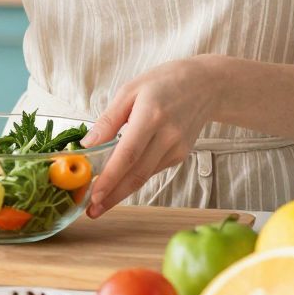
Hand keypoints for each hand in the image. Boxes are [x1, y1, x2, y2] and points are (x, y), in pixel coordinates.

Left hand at [81, 55, 222, 216]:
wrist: (205, 86)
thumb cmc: (164, 83)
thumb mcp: (129, 91)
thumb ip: (108, 120)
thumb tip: (88, 145)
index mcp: (151, 117)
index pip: (128, 155)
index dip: (110, 178)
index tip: (94, 195)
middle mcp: (167, 137)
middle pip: (137, 174)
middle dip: (113, 196)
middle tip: (92, 211)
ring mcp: (176, 149)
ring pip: (144, 177)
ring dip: (121, 191)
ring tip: (99, 202)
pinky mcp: (180, 155)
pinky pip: (152, 170)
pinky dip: (134, 177)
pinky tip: (120, 181)